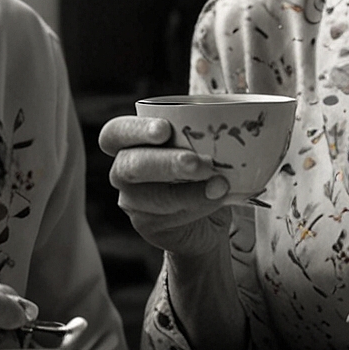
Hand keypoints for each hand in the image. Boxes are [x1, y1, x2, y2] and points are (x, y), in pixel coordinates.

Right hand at [99, 114, 232, 258]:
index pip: (115, 133)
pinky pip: (166, 217)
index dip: (136, 130)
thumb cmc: (200, 171)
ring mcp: (131, 200)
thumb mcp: (202, 147)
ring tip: (220, 185)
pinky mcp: (146, 224)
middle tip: (198, 163)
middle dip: (166, 162)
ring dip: (188, 190)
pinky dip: (197, 205)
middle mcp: (124, 170)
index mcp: (131, 142)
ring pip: (149, 196)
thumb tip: (232, 125)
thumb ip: (204, 136)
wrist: (205, 220)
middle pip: (130, 165)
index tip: (164, 129)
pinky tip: (216, 199)